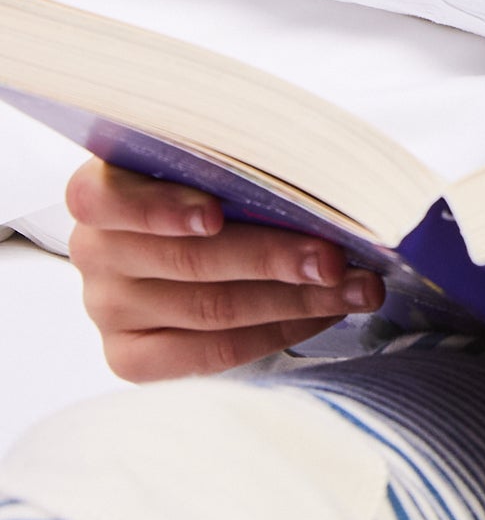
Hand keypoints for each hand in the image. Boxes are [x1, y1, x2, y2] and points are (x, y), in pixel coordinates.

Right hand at [65, 158, 383, 380]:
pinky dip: (276, 332)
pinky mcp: (131, 357)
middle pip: (187, 259)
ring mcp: (109, 308)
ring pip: (210, 309)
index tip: (216, 215)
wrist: (209, 246)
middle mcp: (95, 251)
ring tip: (355, 289)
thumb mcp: (225, 162)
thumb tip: (324, 179)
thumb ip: (247, 166)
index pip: (102, 198)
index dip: (159, 208)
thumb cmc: (225, 186)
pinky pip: (211, 354)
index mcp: (101, 189)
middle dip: (273, 258)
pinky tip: (321, 314)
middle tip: (335, 260)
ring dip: (295, 299)